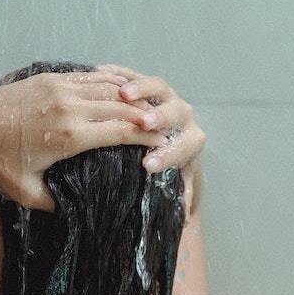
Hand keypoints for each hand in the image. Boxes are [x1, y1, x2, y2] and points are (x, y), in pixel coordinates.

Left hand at [0, 70, 162, 211]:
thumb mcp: (27, 192)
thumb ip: (57, 202)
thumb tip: (78, 210)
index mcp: (69, 136)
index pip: (122, 131)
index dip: (146, 138)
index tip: (162, 143)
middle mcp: (70, 108)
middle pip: (123, 108)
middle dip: (146, 117)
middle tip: (163, 126)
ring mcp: (61, 89)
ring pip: (109, 89)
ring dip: (132, 98)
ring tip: (148, 108)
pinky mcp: (52, 78)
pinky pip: (90, 78)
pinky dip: (111, 84)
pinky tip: (123, 90)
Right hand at [95, 64, 205, 212]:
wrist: (168, 141)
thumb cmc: (167, 169)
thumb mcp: (177, 187)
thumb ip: (180, 199)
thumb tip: (183, 221)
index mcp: (192, 141)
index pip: (184, 146)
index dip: (168, 155)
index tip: (148, 166)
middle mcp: (183, 115)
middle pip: (175, 111)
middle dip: (160, 117)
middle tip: (144, 123)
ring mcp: (166, 96)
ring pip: (157, 87)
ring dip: (142, 88)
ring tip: (124, 94)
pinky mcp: (146, 85)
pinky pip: (133, 74)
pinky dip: (120, 73)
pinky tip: (102, 73)